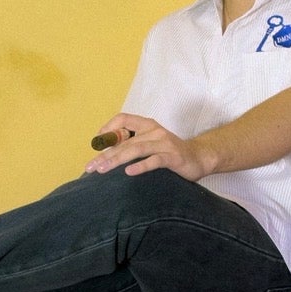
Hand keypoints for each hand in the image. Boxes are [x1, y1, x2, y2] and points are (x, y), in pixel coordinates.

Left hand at [86, 114, 213, 180]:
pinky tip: (129, 172)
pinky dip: (141, 166)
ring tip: (103, 169)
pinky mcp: (173, 157)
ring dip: (117, 160)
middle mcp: (154, 131)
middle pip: (125, 141)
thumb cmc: (169, 152)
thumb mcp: (150, 143)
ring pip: (136, 150)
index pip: (123, 119)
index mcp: (147, 125)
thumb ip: (132, 144)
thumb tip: (106, 153)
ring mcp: (164, 143)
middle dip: (105, 154)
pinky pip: (154, 160)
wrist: (199, 157)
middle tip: (91, 167)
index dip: (108, 128)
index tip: (96, 143)